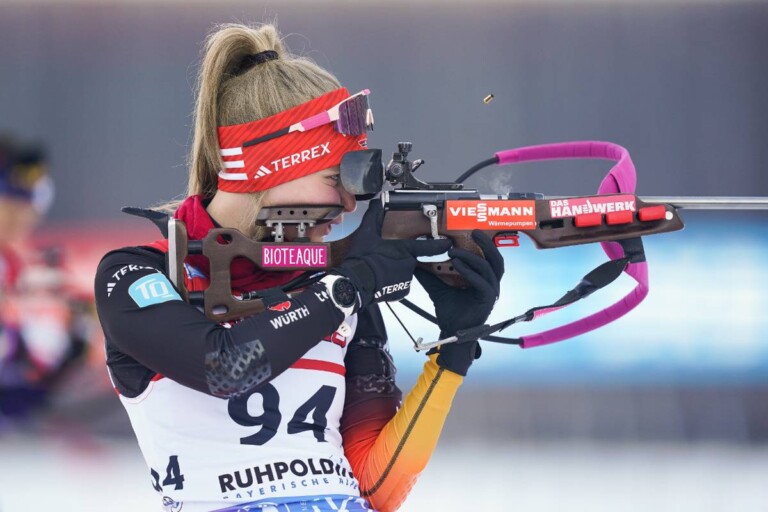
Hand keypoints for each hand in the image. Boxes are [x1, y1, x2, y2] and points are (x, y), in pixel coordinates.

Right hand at [334, 201, 451, 308]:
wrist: (355, 283)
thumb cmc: (362, 259)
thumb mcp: (366, 233)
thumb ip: (375, 216)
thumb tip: (377, 202)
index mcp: (404, 250)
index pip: (428, 247)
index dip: (440, 245)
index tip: (448, 244)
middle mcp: (409, 264)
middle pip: (409, 258)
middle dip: (399, 258)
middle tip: (383, 258)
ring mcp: (406, 279)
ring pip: (404, 272)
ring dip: (395, 270)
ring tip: (379, 269)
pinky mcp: (401, 291)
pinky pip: (400, 284)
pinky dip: (392, 282)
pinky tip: (381, 279)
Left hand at [415, 230, 503, 375]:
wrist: (450, 330)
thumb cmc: (450, 310)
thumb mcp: (438, 287)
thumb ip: (430, 274)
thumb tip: (414, 262)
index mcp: (483, 278)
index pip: (487, 256)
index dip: (482, 243)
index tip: (470, 231)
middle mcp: (491, 283)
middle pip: (495, 258)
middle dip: (486, 243)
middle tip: (474, 232)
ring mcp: (492, 291)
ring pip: (488, 267)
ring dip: (473, 255)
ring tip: (455, 250)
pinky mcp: (488, 299)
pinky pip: (481, 281)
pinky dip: (469, 271)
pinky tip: (456, 264)